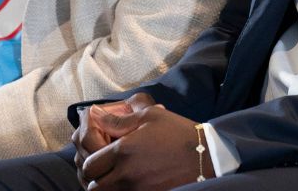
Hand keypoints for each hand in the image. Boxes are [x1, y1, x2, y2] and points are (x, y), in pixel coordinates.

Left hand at [79, 102, 211, 190]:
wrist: (206, 157)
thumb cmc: (178, 133)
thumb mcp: (150, 117)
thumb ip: (118, 119)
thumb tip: (95, 115)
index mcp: (123, 151)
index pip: (90, 165)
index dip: (90, 161)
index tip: (98, 156)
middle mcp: (126, 175)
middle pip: (93, 186)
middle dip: (94, 178)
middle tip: (101, 170)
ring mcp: (137, 190)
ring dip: (105, 187)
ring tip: (112, 178)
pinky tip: (126, 184)